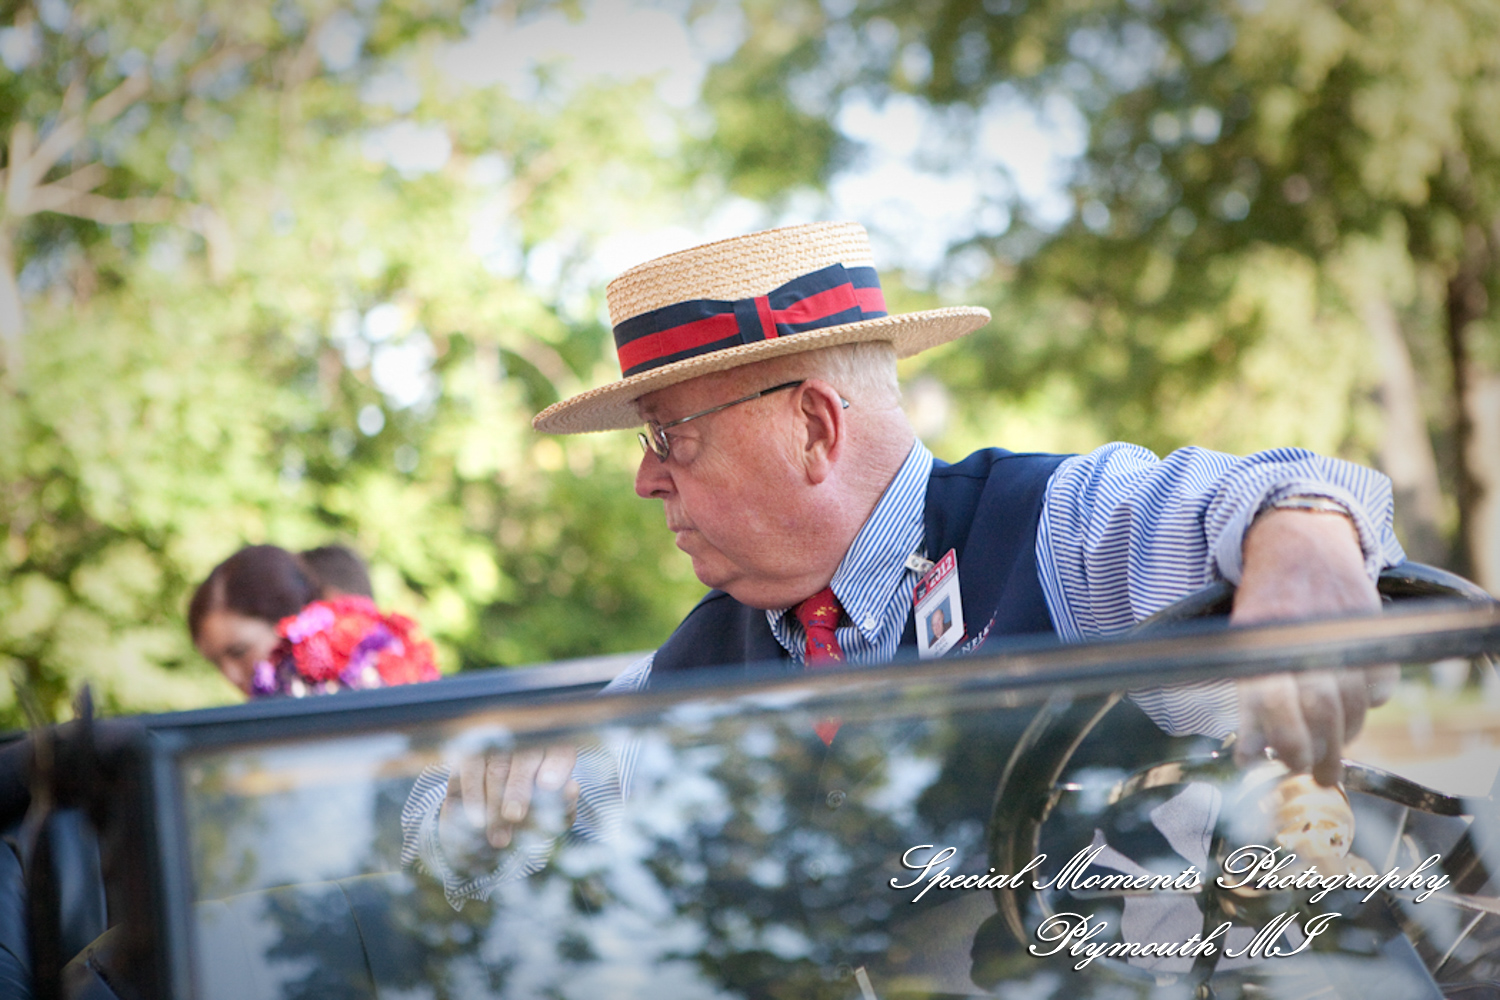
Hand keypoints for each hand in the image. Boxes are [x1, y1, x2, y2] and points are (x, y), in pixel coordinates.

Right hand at [439, 743, 578, 859]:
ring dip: (495, 804)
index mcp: (558, 750)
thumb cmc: (537, 808)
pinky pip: (470, 772)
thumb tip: (571, 788)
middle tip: (515, 816)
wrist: (500, 809)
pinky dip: (473, 797)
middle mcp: (529, 741)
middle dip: (518, 790)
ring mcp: (499, 744)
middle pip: (524, 760)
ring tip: (499, 836)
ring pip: (496, 769)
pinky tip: (478, 821)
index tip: (548, 785)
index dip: (554, 768)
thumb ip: (565, 803)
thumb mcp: (556, 809)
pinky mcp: (472, 753)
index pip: (559, 755)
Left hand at [1230, 508, 1394, 784]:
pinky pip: (1380, 687)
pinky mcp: (1373, 631)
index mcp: (1265, 642)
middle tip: (1318, 774)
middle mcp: (1306, 638)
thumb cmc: (1264, 605)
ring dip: (1344, 735)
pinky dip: (1368, 704)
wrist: (1300, 546)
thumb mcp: (1242, 646)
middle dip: (1321, 753)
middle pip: (1323, 712)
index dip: (1285, 742)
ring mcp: (1344, 634)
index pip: (1277, 704)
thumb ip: (1247, 703)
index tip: (1285, 765)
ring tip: (1332, 749)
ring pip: (1355, 705)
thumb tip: (1248, 758)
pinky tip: (1352, 708)